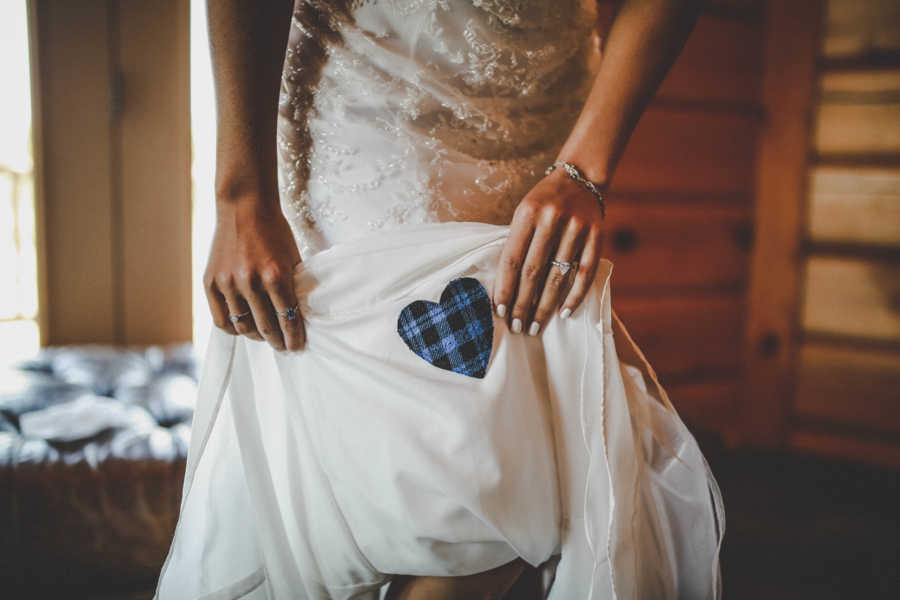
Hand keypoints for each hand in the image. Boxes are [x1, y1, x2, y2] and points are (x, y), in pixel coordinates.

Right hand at [203, 199, 305, 351]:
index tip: (296, 347)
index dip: (294, 338)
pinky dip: (234, 328)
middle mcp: (251, 282)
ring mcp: (228, 283)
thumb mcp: (291, 258)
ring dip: (256, 336)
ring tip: (264, 335)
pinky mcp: (210, 282)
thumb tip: (297, 316)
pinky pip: (221, 320)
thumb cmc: (274, 231)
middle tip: (282, 345)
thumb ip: (292, 287)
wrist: (245, 207)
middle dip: (277, 340)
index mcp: (276, 276)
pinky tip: (243, 326)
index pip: (288, 318)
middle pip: (266, 327)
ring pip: (243, 327)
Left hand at [491, 166, 604, 334]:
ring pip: (558, 275)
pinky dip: (575, 295)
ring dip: (545, 306)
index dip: (505, 288)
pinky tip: (564, 313)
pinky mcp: (597, 235)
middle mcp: (552, 219)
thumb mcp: (524, 213)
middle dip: (522, 303)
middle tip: (516, 327)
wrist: (580, 178)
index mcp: (527, 213)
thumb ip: (516, 243)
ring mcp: (577, 228)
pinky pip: (586, 272)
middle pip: (533, 271)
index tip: (499, 311)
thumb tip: (504, 288)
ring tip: (534, 326)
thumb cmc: (543, 202)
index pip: (512, 259)